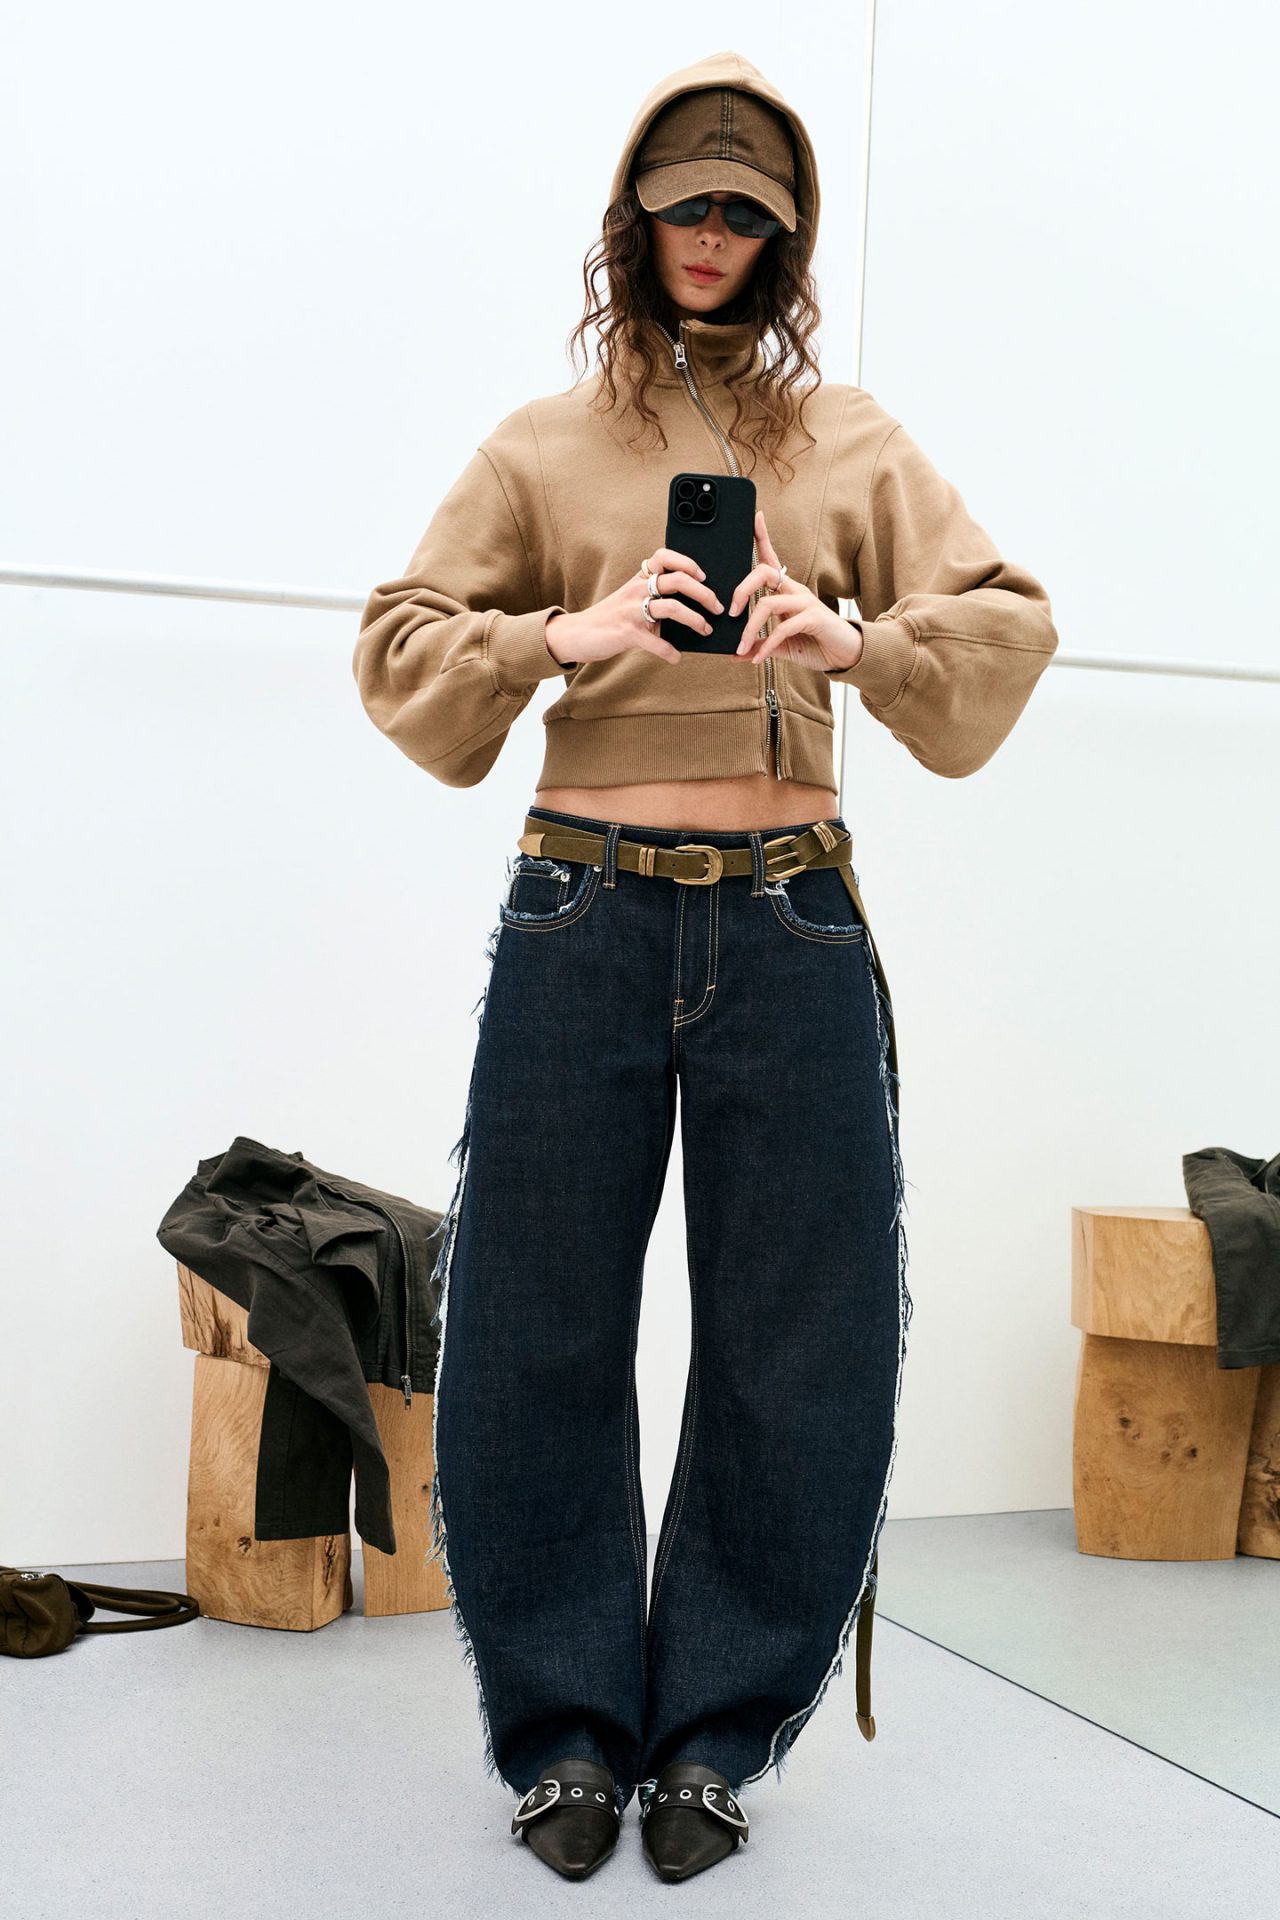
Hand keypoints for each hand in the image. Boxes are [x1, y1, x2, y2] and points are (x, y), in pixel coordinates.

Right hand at [546, 546, 723, 666]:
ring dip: (695, 620)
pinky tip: (676, 657)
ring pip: (671, 607)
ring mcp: (631, 610)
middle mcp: (636, 589)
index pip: (665, 556)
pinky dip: (670, 652)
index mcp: (640, 577)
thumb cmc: (612, 618)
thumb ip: (657, 598)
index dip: (687, 563)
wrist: (579, 634)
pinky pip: (656, 642)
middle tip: (717, 607)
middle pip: (677, 580)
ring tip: (705, 630)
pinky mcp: (627, 633)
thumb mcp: (632, 599)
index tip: (704, 576)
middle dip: (704, 594)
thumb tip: (694, 609)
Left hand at [729, 509, 864, 671]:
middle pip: (763, 572)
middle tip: (731, 612)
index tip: (754, 516)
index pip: (771, 559)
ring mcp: (806, 602)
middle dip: (741, 590)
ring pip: (768, 603)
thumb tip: (737, 654)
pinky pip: (783, 628)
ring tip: (741, 647)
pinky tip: (759, 658)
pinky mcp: (814, 618)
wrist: (846, 656)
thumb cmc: (816, 644)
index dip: (762, 537)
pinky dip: (767, 645)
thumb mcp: (782, 646)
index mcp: (787, 591)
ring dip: (750, 628)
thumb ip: (760, 646)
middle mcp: (796, 591)